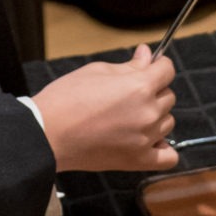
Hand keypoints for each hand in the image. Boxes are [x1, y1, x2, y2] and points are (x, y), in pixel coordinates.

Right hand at [33, 45, 177, 172]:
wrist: (47, 133)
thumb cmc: (66, 99)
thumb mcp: (97, 71)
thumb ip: (128, 65)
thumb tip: (147, 55)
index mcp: (139, 86)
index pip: (167, 70)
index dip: (159, 66)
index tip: (150, 67)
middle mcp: (148, 113)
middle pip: (168, 96)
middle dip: (154, 90)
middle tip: (131, 92)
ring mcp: (145, 139)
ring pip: (167, 122)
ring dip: (156, 116)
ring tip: (132, 116)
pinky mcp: (136, 161)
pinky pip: (168, 157)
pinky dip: (163, 148)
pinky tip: (149, 140)